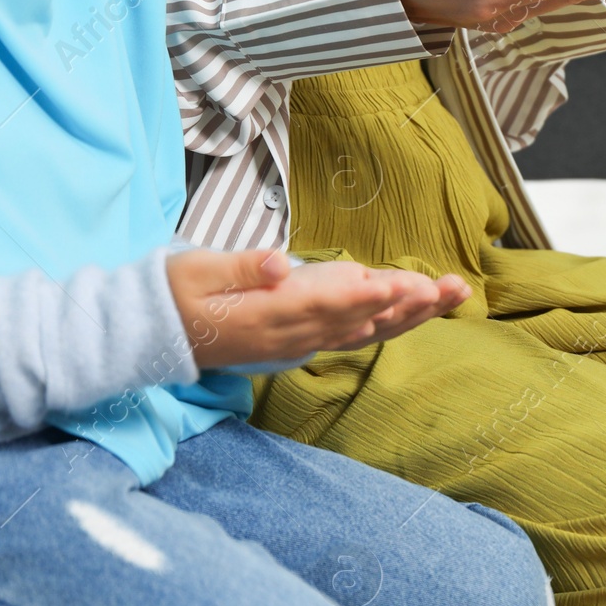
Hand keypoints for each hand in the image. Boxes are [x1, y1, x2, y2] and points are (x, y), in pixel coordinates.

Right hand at [167, 249, 470, 367]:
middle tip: (449, 288)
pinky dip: (387, 323)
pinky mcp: (301, 340)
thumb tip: (278, 262)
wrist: (154, 336)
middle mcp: (290, 336)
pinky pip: (352, 335)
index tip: (393, 285)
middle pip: (358, 322)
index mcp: (264, 316)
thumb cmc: (175, 294)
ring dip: (410, 315)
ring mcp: (298, 342)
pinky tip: (416, 309)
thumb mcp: (196, 271)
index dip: (359, 296)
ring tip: (451, 295)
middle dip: (406, 305)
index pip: (320, 305)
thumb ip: (240, 267)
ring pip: (364, 331)